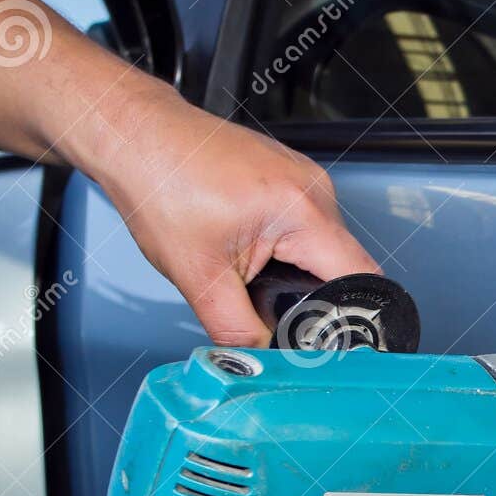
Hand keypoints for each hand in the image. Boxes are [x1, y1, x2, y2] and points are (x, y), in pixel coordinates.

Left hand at [70, 81, 379, 346]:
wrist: (135, 135)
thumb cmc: (159, 182)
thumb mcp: (197, 276)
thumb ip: (237, 329)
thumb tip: (263, 361)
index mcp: (303, 210)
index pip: (360, 279)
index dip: (351, 315)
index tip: (328, 336)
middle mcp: (315, 188)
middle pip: (343, 265)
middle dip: (311, 293)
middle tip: (264, 297)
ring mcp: (306, 178)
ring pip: (323, 247)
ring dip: (295, 267)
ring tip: (246, 261)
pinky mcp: (292, 176)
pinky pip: (307, 224)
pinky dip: (284, 244)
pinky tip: (245, 241)